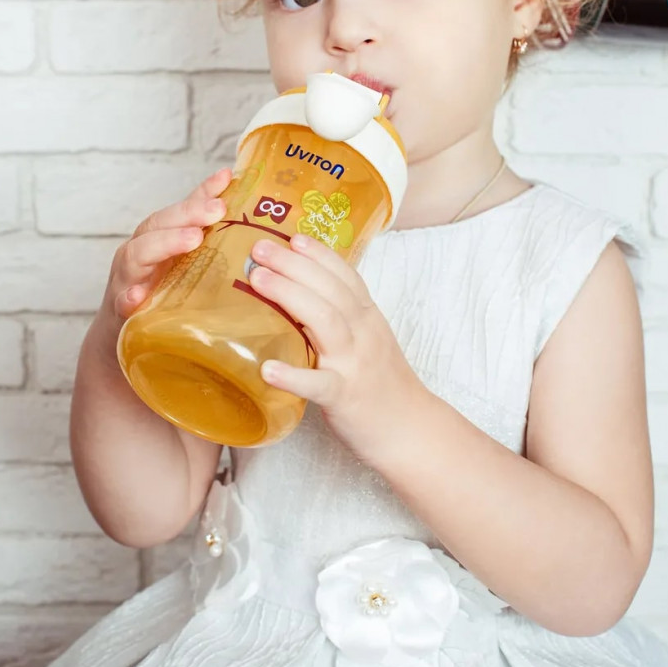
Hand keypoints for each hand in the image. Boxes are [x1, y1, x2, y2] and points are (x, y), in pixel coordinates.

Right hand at [101, 168, 231, 328]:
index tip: (225, 179)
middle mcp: (139, 251)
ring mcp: (128, 278)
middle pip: (158, 225)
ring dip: (165, 244)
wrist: (123, 335)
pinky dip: (129, 296)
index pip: (178, 210)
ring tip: (193, 239)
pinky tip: (138, 295)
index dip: (201, 193)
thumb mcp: (181, 258)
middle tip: (216, 210)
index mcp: (156, 237)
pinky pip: (123, 301)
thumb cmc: (157, 290)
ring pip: (138, 254)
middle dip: (187, 214)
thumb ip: (202, 225)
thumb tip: (232, 186)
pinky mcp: (122, 310)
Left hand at [247, 233, 426, 454]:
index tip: (293, 236)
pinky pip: (318, 384)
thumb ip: (343, 319)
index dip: (319, 254)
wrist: (410, 430)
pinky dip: (293, 376)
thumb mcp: (369, 341)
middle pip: (331, 290)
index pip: (346, 276)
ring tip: (257, 280)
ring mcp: (355, 364)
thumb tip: (300, 298)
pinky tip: (267, 369)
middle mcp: (364, 334)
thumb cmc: (383, 385)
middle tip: (259, 249)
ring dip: (290, 296)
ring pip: (325, 321)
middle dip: (294, 265)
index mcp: (369, 319)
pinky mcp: (345, 397)